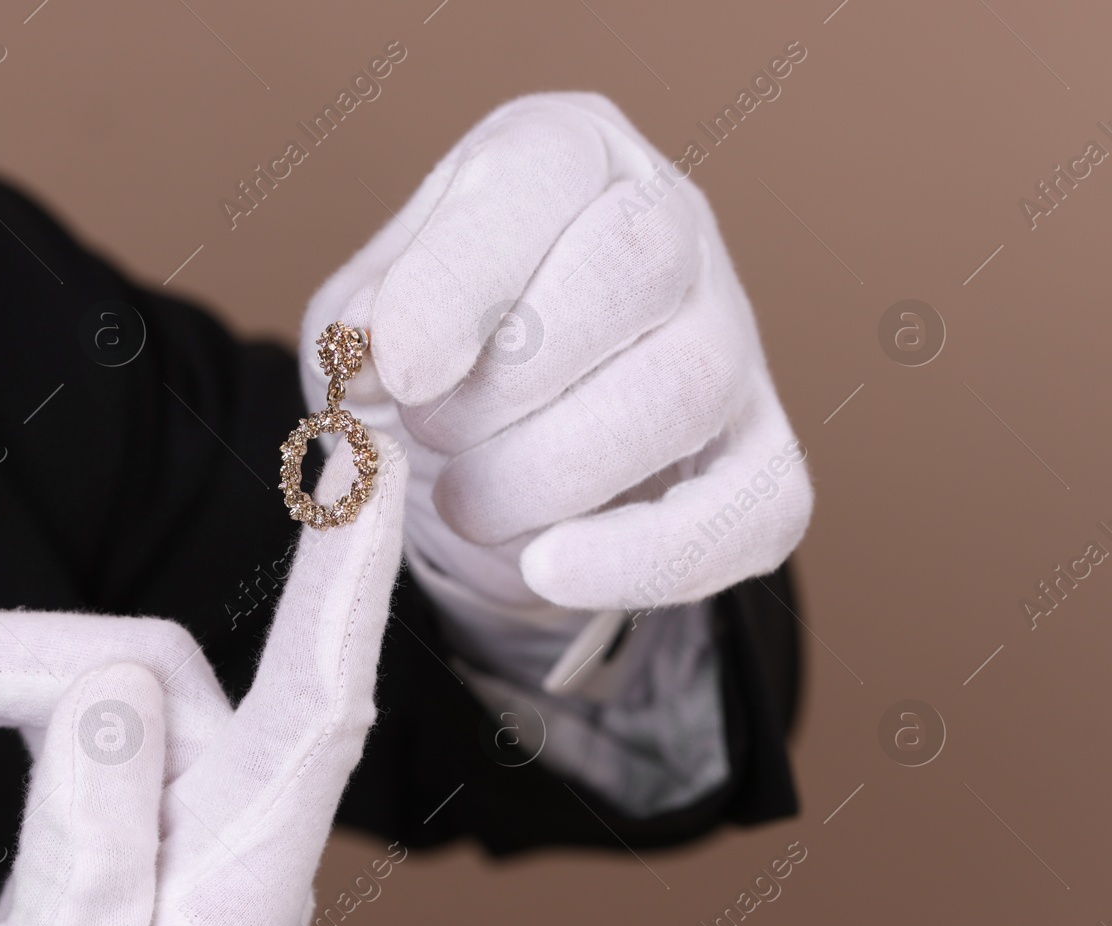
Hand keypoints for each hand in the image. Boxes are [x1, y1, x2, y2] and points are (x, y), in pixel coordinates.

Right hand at [0, 441, 406, 925]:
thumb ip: (95, 846)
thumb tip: (109, 685)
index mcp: (248, 886)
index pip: (322, 699)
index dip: (348, 573)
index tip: (376, 456)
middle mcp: (231, 840)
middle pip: (141, 669)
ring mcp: (176, 829)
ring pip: (87, 681)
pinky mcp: (115, 822)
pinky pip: (56, 718)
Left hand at [301, 92, 811, 612]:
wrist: (476, 463)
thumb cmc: (425, 361)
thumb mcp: (362, 319)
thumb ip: (364, 321)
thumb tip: (384, 351)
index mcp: (565, 155)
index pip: (544, 171)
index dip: (463, 276)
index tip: (400, 370)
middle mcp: (673, 224)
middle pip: (638, 265)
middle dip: (511, 377)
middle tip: (429, 433)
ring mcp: (733, 341)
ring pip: (685, 390)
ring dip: (550, 471)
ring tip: (465, 501)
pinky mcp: (761, 457)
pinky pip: (750, 510)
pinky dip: (645, 557)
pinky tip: (549, 570)